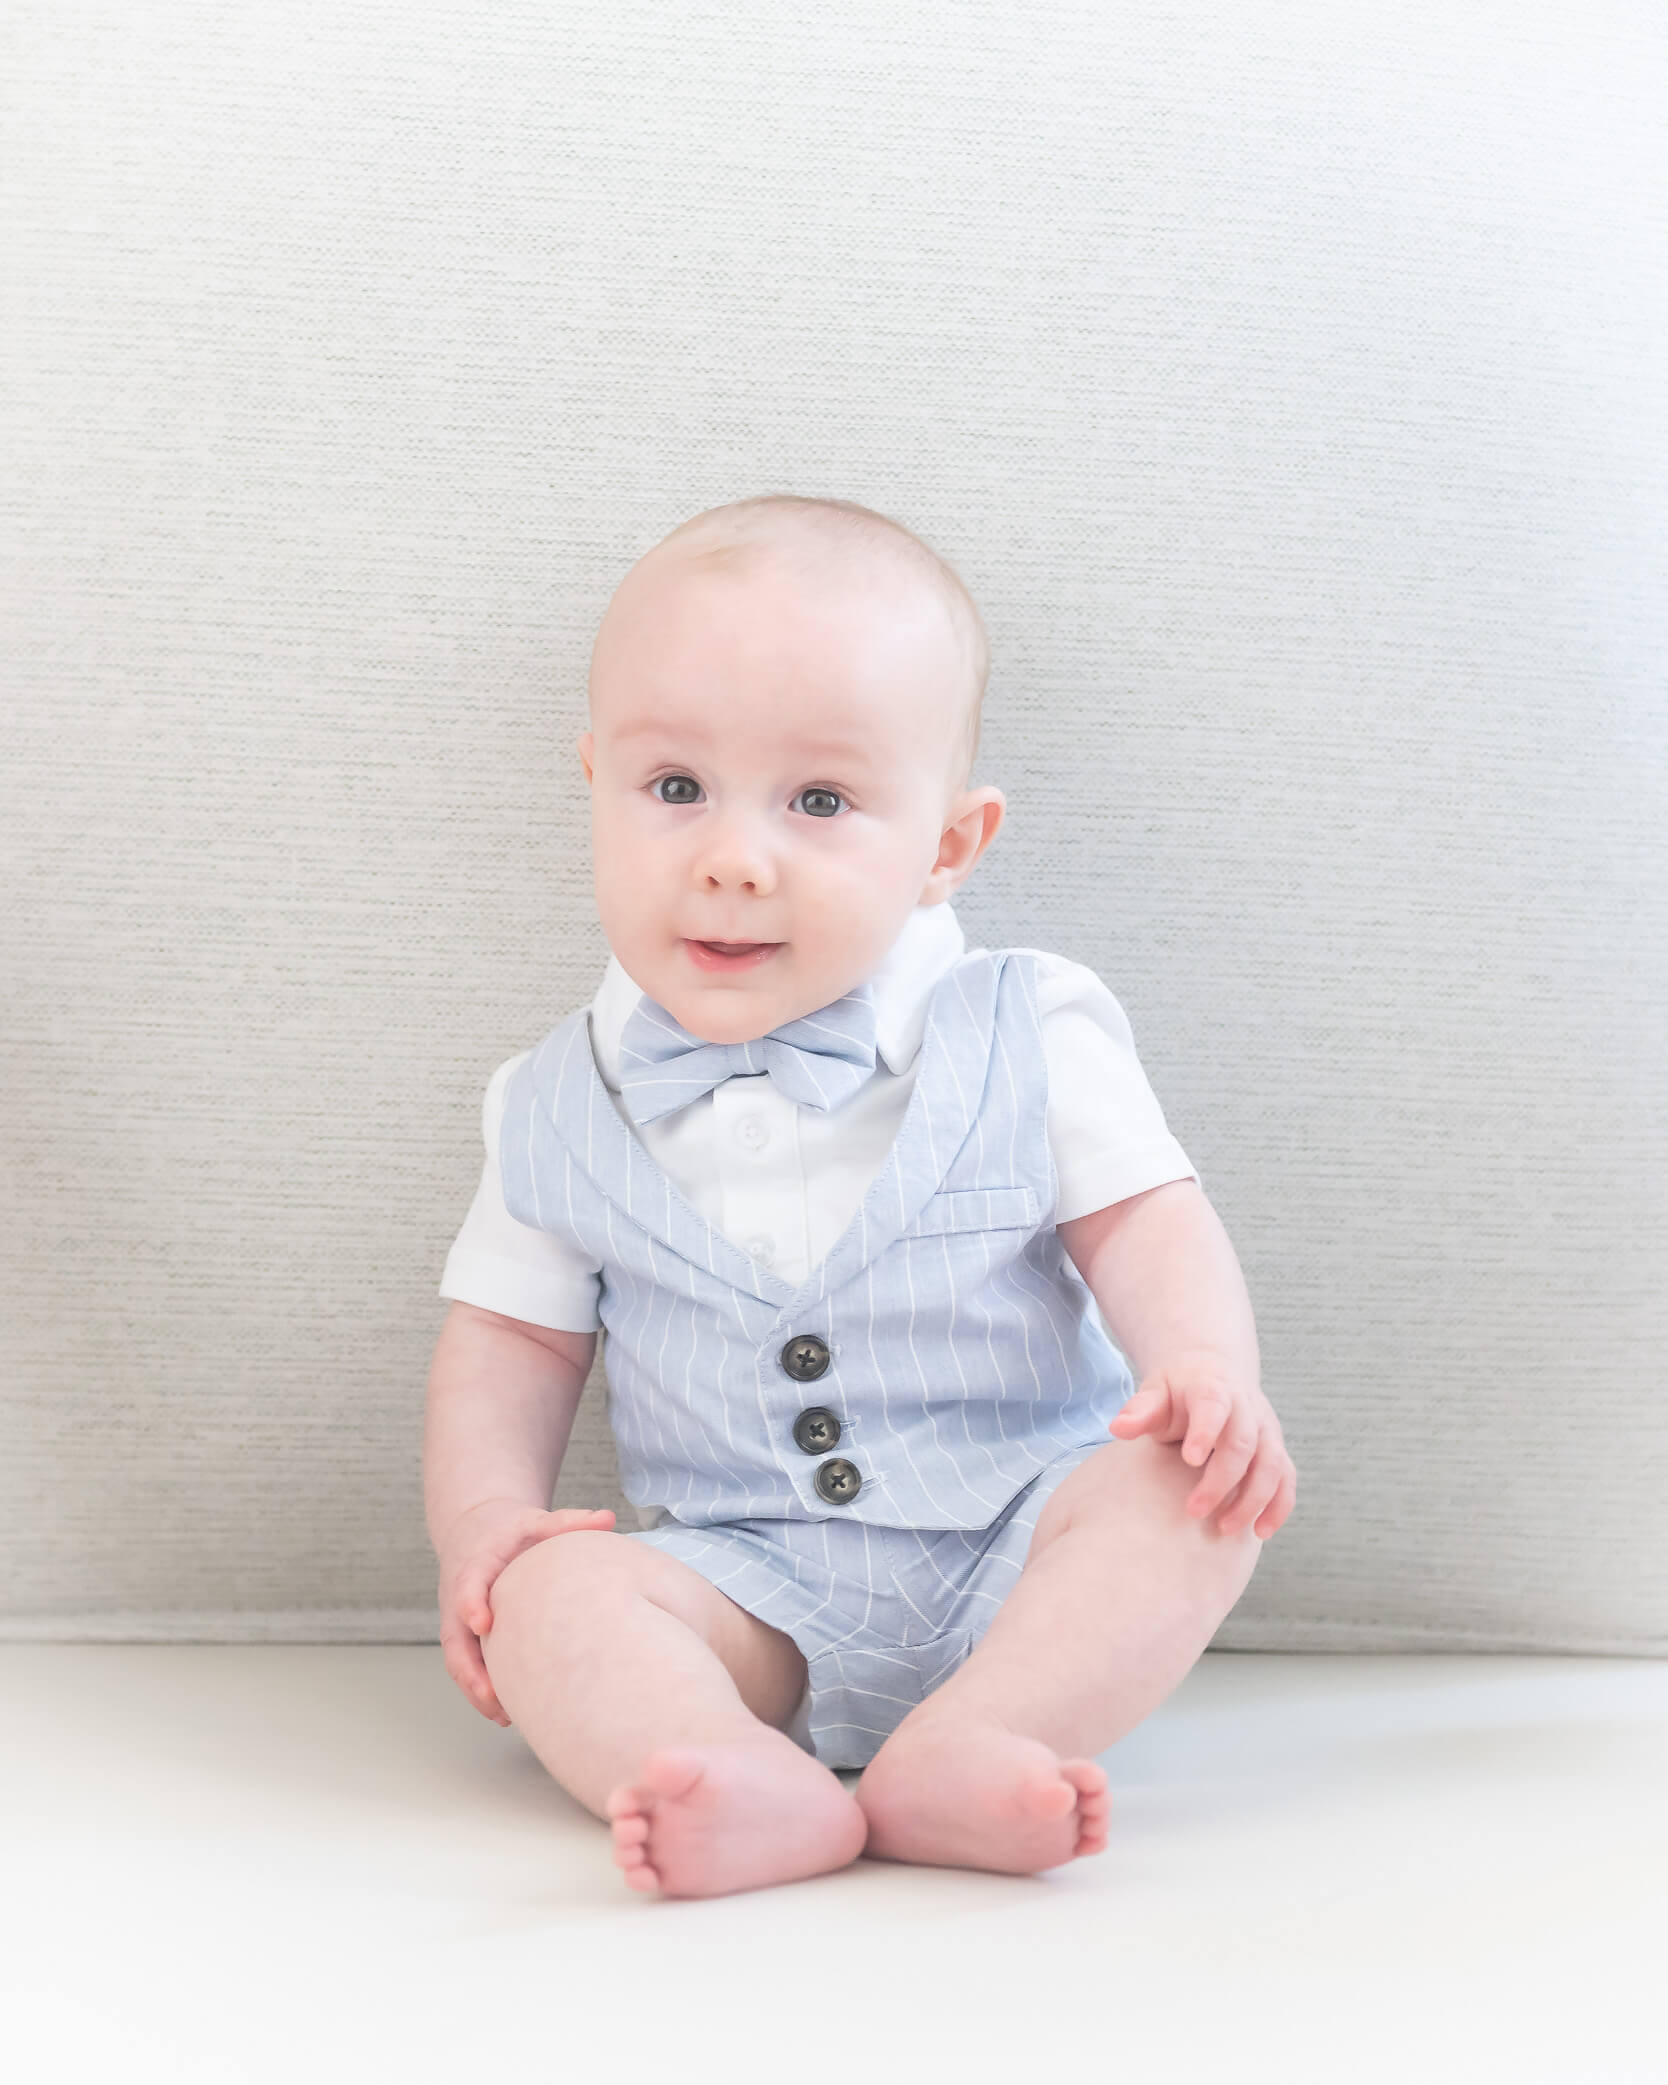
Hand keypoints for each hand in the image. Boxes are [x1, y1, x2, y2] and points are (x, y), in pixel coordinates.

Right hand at [436, 1499, 616, 1723]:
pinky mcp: (466, 1638)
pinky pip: (467, 1668)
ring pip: (458, 1660)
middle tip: (492, 1695)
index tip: (481, 1622)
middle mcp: (460, 1597)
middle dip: (470, 1668)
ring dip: (476, 1689)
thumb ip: (567, 1522)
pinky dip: (481, 1691)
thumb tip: (608, 1518)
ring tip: (503, 1714)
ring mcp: (459, 1620)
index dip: (470, 1602)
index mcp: (475, 1563)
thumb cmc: (511, 1531)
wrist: (477, 1532)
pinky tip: (506, 1713)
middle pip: (454, 1637)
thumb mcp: (536, 1520)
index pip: (467, 1582)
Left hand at [1109, 1355, 1296, 1537]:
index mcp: (1213, 1390)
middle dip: (1222, 1480)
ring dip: (1252, 1499)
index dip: (1205, 1432)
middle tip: (1194, 1510)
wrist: (1212, 1373)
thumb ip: (1140, 1410)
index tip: (1190, 1459)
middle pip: (1243, 1444)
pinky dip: (1279, 1506)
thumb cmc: (1177, 1391)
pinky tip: (1260, 1532)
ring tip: (1225, 1528)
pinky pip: (1286, 1479)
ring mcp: (1266, 1430)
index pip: (1214, 1407)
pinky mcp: (1276, 1449)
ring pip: (1271, 1465)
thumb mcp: (1155, 1392)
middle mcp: (1246, 1409)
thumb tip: (1118, 1427)